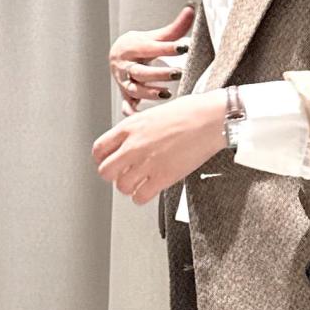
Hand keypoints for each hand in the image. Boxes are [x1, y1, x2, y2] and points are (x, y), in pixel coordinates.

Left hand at [93, 89, 228, 204]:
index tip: (107, 162)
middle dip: (113, 175)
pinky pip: (140, 197)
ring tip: (138, 182)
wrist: (211, 120)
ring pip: (122, 187)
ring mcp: (147, 163)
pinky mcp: (163, 177)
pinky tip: (148, 190)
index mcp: (129, 127)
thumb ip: (136, 130)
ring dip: (129, 187)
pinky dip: (141, 197)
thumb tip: (127, 142)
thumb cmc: (189, 112)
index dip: (101, 159)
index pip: (99, 149)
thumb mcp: (152, 114)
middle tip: (122, 174)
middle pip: (105, 171)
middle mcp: (134, 145)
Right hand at [110, 3, 194, 113]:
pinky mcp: (125, 94)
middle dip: (158, 74)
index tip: (184, 47)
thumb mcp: (154, 36)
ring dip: (149, 93)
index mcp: (132, 47)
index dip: (167, 48)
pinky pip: (126, 105)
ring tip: (166, 94)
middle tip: (178, 73)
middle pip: (140, 71)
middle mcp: (125, 65)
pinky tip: (140, 116)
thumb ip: (174, 28)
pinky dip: (131, 111)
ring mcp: (124, 81)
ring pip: (134, 89)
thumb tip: (191, 9)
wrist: (117, 55)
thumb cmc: (138, 46)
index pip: (151, 48)